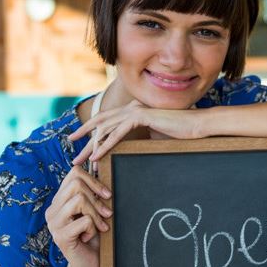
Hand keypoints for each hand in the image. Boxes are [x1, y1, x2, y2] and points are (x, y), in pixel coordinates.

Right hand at [45, 166, 112, 266]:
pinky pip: (83, 221)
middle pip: (76, 185)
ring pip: (79, 200)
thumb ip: (93, 191)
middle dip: (97, 199)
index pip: (74, 173)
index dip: (94, 180)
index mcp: (60, 200)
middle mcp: (52, 210)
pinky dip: (93, 228)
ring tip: (100, 226)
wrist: (92, 265)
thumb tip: (98, 163)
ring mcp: (53, 223)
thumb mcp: (95, 210)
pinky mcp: (60, 236)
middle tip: (107, 214)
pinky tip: (89, 237)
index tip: (107, 194)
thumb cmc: (95, 236)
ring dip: (96, 214)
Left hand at [69, 100, 204, 163]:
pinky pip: (117, 133)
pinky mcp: (141, 117)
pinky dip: (105, 145)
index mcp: (134, 110)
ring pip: (106, 129)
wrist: (196, 125)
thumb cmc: (180, 132)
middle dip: (84, 134)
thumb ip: (142, 137)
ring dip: (91, 145)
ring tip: (80, 159)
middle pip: (101, 122)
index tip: (80, 140)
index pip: (108, 119)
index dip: (92, 128)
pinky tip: (96, 156)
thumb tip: (133, 146)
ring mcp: (135, 111)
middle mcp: (132, 108)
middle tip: (70, 146)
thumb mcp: (156, 135)